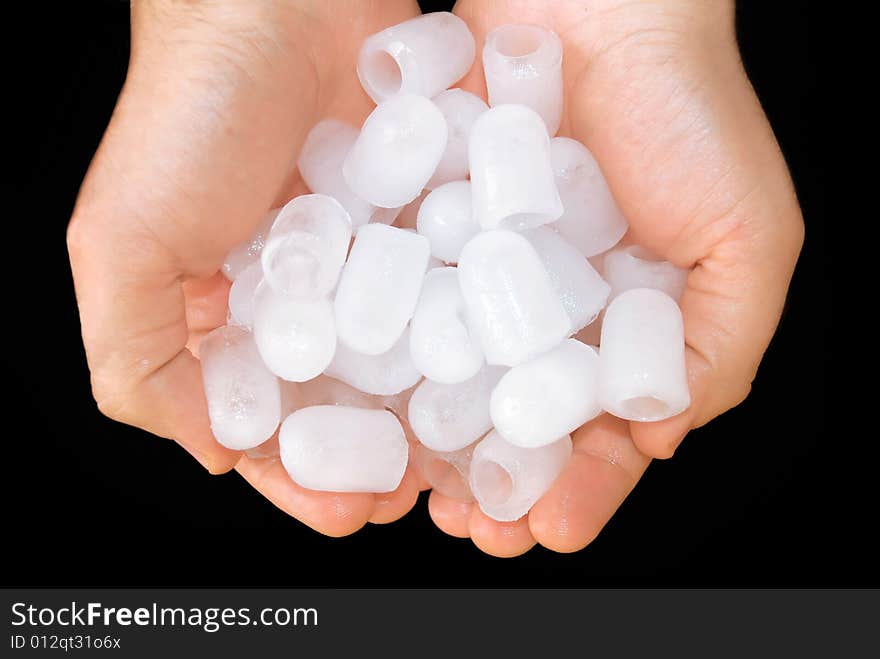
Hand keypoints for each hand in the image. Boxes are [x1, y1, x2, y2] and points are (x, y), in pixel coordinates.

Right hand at [66, 0, 425, 535]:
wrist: (272, 0)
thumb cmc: (186, 116)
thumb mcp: (123, 243)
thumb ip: (137, 358)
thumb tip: (213, 450)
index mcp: (218, 312)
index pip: (258, 422)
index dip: (294, 477)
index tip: (341, 514)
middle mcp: (293, 294)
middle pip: (336, 402)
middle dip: (369, 459)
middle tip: (407, 498)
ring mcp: (360, 258)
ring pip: (396, 360)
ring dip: (423, 416)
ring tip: (456, 459)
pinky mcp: (413, 217)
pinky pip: (442, 292)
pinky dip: (462, 339)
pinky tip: (487, 378)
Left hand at [428, 0, 803, 555]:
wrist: (603, 1)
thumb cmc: (690, 112)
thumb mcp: (748, 239)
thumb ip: (719, 346)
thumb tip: (658, 436)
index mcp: (630, 323)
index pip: (604, 430)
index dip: (583, 487)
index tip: (556, 530)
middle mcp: (553, 306)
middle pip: (520, 417)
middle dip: (502, 482)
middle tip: (478, 530)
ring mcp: (487, 271)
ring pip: (456, 377)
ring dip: (440, 442)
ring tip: (422, 495)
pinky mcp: (434, 227)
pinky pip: (409, 304)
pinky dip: (393, 357)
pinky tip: (378, 403)